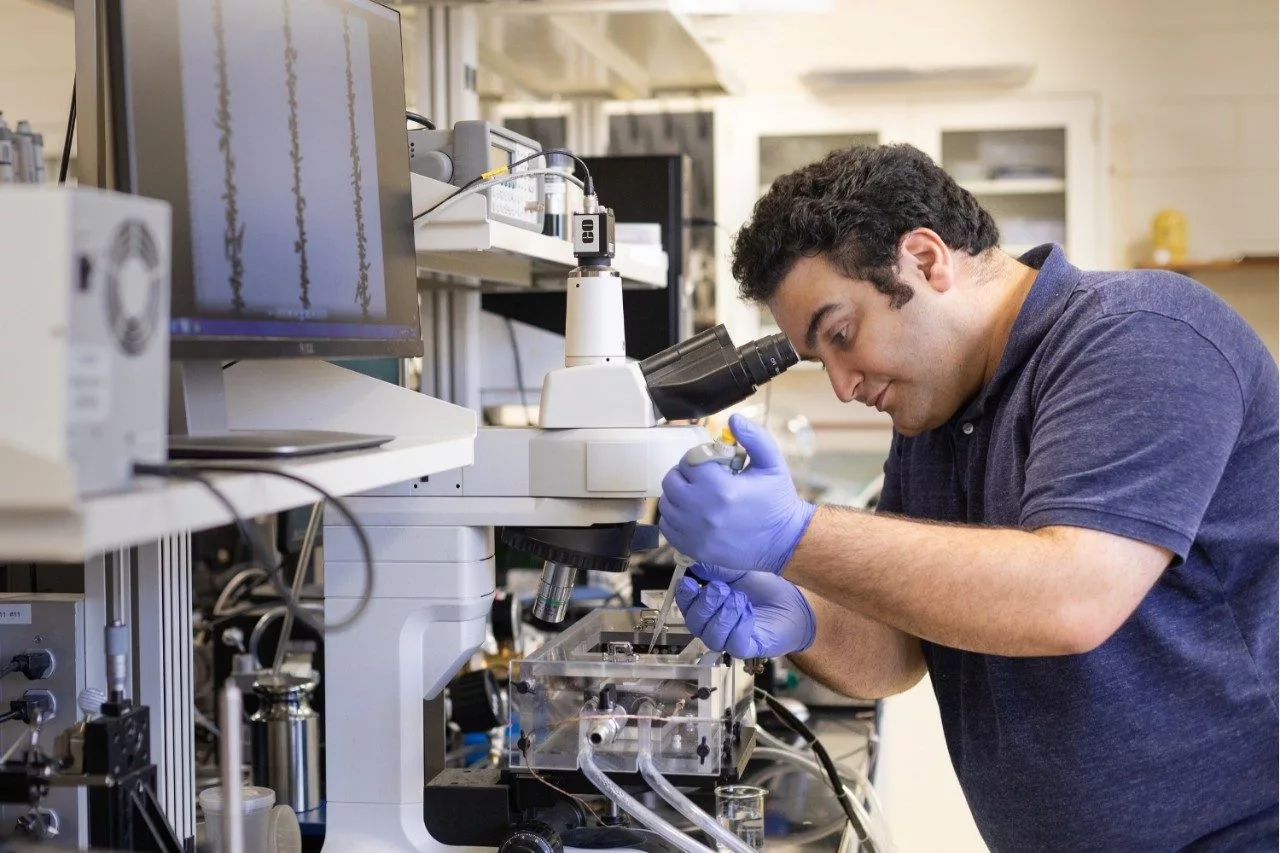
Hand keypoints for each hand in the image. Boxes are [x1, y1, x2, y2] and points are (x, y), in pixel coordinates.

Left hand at [659, 413, 815, 575]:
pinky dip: (675, 517)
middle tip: (702, 477)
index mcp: (720, 488)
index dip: (697, 458)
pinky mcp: (692, 548)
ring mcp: (694, 532)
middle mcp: (701, 511)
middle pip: (671, 481)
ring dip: (678, 495)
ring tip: (698, 494)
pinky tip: (692, 513)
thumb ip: (754, 438)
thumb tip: (733, 419)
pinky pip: (667, 526)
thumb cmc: (777, 502)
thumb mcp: (772, 464)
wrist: (783, 542)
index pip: (687, 461)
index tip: (710, 464)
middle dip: (685, 474)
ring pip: (666, 504)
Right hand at [673, 563, 816, 658]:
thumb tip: (697, 565)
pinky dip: (739, 626)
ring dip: (723, 616)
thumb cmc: (765, 588)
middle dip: (706, 604)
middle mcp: (714, 625)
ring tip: (739, 599)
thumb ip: (718, 570)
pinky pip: (735, 645)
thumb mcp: (739, 572)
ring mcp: (730, 638)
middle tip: (721, 588)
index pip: (686, 606)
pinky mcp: (748, 648)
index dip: (685, 596)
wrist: (792, 601)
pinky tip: (748, 611)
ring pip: (712, 637)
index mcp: (708, 605)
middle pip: (695, 623)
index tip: (689, 582)